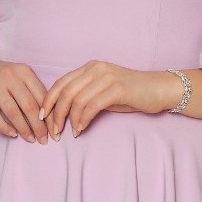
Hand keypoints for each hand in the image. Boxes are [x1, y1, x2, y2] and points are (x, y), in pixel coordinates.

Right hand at [0, 58, 50, 141]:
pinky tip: (13, 134)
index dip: (50, 116)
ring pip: (14, 113)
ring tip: (31, 139)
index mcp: (23, 71)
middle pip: (30, 106)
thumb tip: (49, 118)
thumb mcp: (18, 76)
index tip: (55, 129)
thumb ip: (32, 91)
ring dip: (24, 129)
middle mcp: (10, 76)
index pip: (42, 96)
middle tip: (44, 140)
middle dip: (39, 126)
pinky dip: (5, 128)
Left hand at [40, 61, 179, 137]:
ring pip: (76, 100)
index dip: (48, 101)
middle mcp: (96, 69)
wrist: (159, 89)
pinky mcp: (117, 88)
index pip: (61, 83)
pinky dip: (83, 120)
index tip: (42, 117)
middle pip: (65, 92)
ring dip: (69, 120)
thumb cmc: (131, 94)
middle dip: (56, 114)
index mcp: (90, 68)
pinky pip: (91, 106)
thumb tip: (62, 113)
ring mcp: (107, 77)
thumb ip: (85, 96)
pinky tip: (81, 129)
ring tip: (69, 133)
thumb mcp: (103, 91)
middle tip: (54, 132)